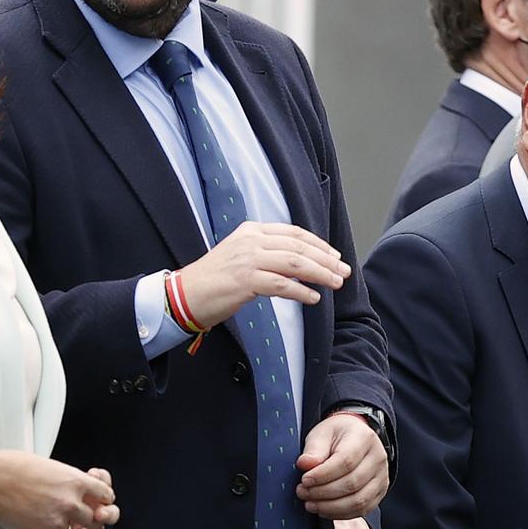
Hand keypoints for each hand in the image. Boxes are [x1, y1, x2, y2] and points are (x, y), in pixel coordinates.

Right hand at [0, 452, 118, 528]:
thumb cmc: (13, 467)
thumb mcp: (51, 466)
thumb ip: (69, 482)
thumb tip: (76, 493)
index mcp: (75, 481)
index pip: (106, 495)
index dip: (104, 500)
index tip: (100, 503)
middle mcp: (70, 503)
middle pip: (98, 522)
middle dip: (93, 523)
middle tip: (86, 523)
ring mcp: (56, 520)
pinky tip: (37, 524)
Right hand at [171, 222, 349, 328]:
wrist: (184, 294)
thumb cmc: (214, 280)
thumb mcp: (241, 256)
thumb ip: (267, 254)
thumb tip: (301, 263)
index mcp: (251, 230)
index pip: (294, 233)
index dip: (319, 245)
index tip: (335, 257)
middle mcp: (251, 240)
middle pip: (299, 247)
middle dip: (326, 260)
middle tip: (343, 272)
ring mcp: (248, 259)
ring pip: (295, 263)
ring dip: (320, 274)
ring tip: (334, 284)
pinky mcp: (245, 280)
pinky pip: (282, 285)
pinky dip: (301, 291)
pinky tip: (313, 298)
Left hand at [295, 413, 387, 518]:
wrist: (353, 437)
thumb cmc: (336, 436)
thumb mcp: (321, 434)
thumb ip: (314, 449)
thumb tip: (305, 464)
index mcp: (364, 438)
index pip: (345, 461)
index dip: (322, 475)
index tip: (304, 480)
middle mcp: (378, 458)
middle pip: (352, 483)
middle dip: (323, 492)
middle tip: (303, 492)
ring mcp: (382, 477)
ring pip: (359, 500)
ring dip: (331, 507)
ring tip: (310, 503)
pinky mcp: (379, 492)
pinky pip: (362, 509)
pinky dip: (341, 514)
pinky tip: (324, 509)